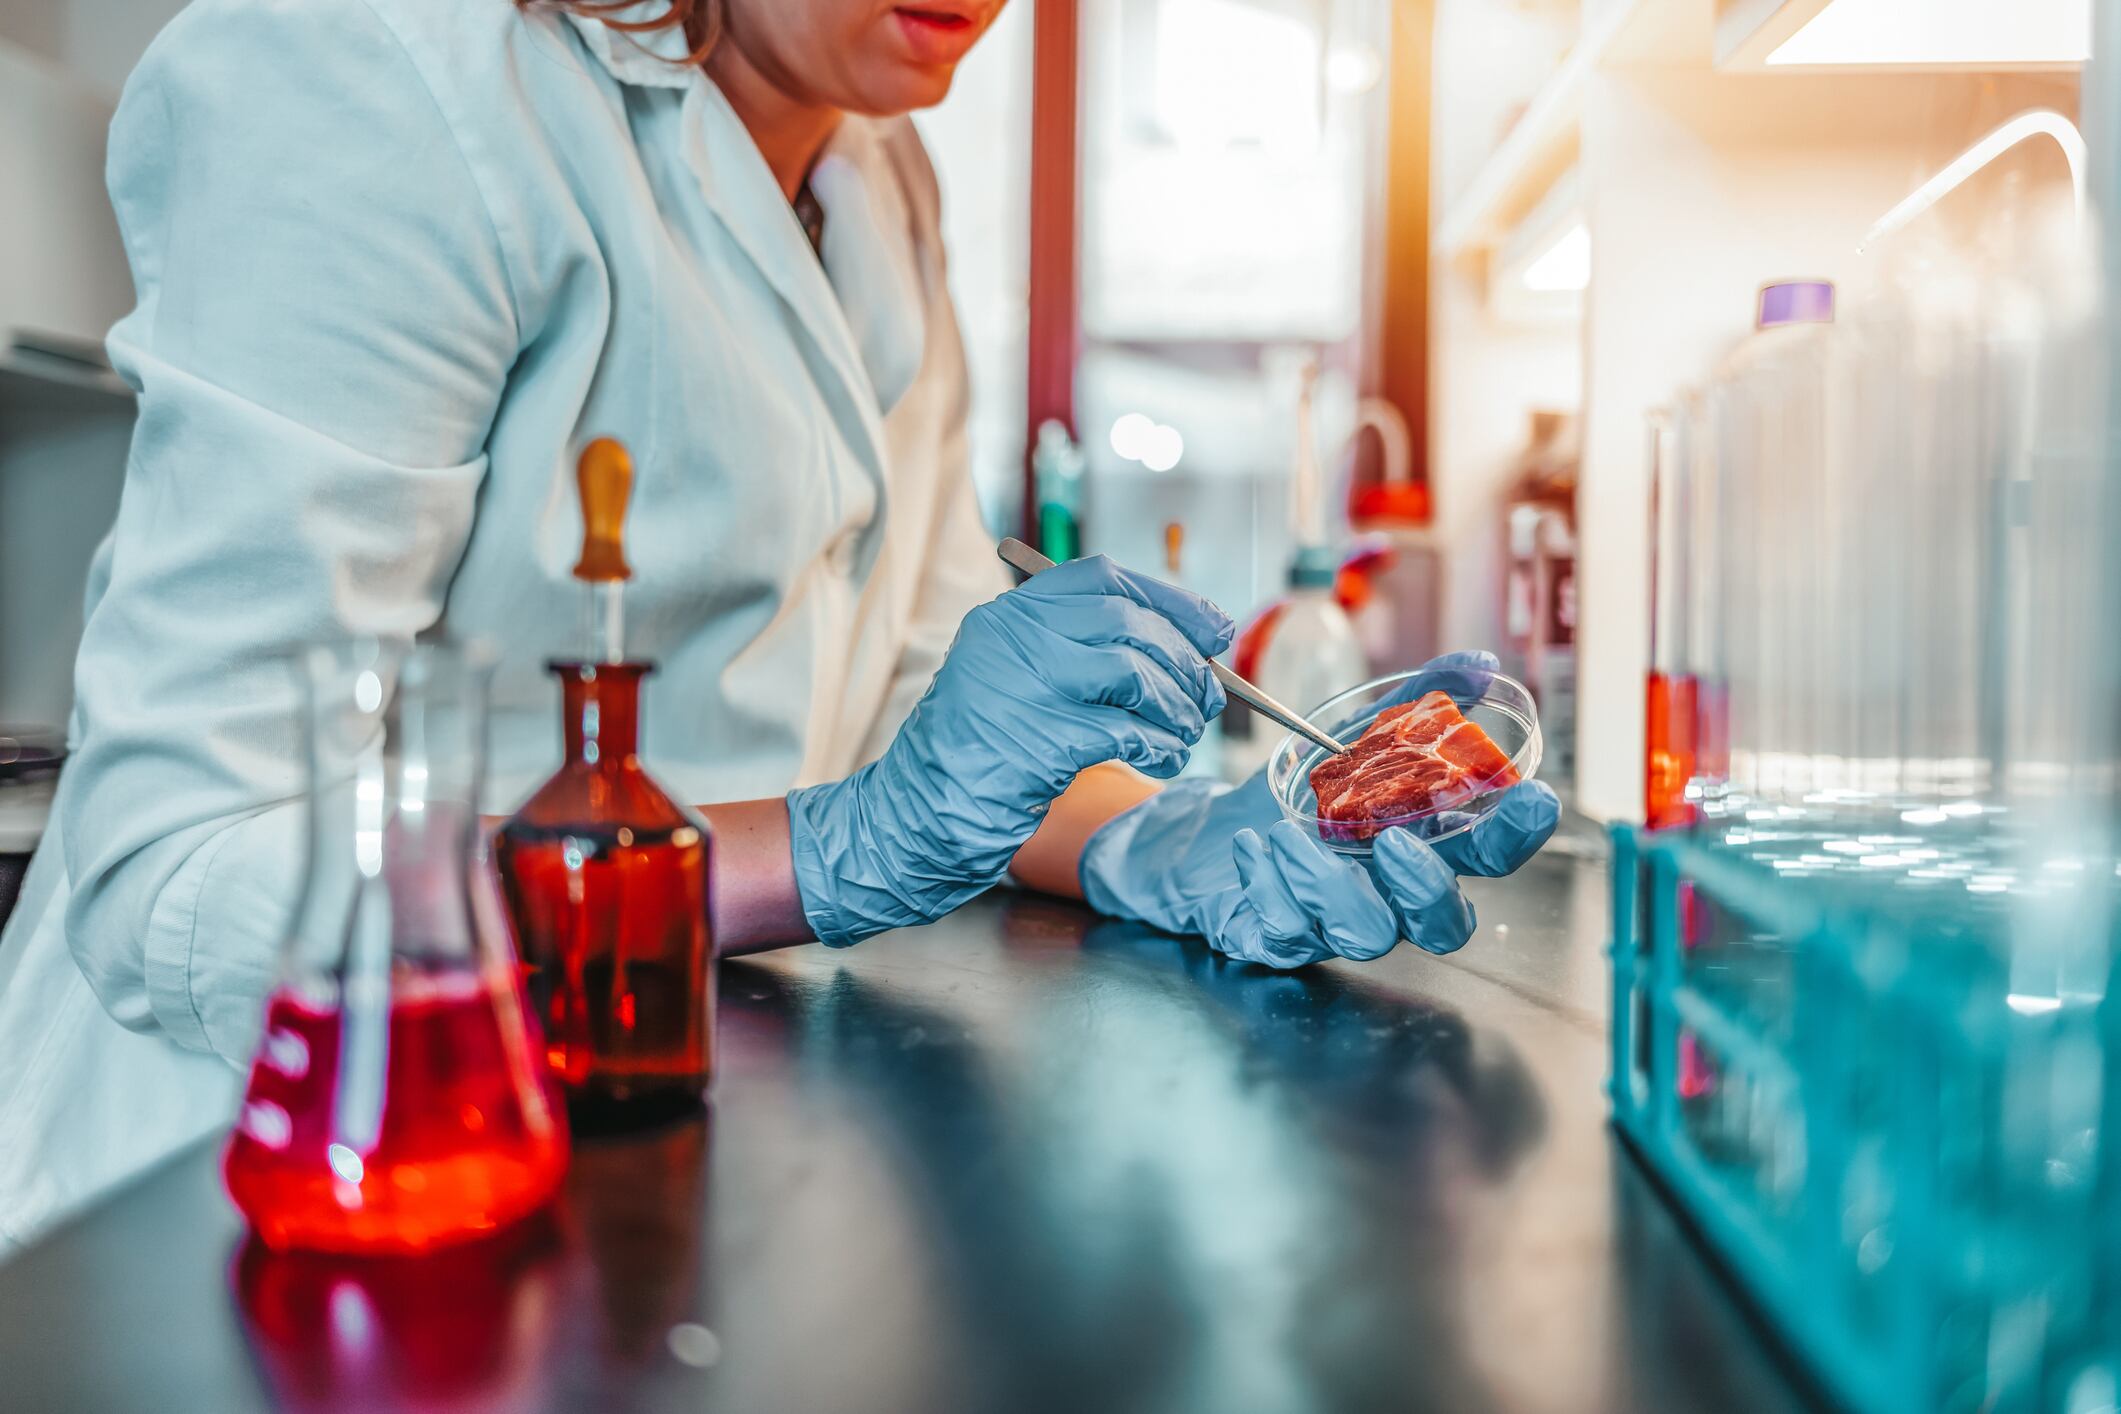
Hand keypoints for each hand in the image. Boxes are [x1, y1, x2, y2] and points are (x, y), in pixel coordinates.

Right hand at [786, 555, 1232, 945]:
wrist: (920, 814)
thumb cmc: (980, 751)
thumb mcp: (1016, 677)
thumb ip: (1081, 649)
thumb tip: (1185, 645)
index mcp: (1009, 615)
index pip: (1104, 579)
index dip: (1169, 600)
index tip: (1213, 627)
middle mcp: (1014, 638)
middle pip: (1128, 623)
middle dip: (1183, 659)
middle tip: (1207, 695)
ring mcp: (1025, 687)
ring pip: (1134, 674)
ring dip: (1176, 706)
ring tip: (1184, 731)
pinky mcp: (1041, 741)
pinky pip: (1126, 731)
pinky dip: (1158, 743)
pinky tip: (1161, 756)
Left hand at [1079, 652, 1561, 967]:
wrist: (1212, 831)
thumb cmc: (1297, 796)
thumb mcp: (1352, 740)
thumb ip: (1414, 706)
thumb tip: (1478, 664)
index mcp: (1421, 846)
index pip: (1489, 856)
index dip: (1516, 834)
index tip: (1532, 797)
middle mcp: (1388, 895)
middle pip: (1445, 925)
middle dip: (1428, 887)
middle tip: (1392, 841)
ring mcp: (1335, 925)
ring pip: (1367, 935)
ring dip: (1330, 883)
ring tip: (1286, 832)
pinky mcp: (1277, 938)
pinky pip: (1286, 934)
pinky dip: (1268, 885)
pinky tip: (1251, 844)